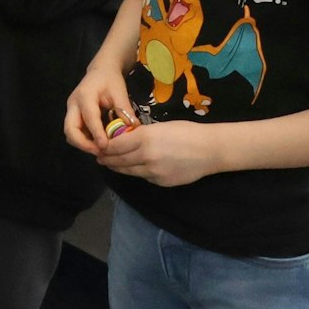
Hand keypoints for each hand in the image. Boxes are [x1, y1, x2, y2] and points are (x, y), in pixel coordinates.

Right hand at [64, 61, 135, 155]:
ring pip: (70, 133)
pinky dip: (84, 140)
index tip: (105, 146)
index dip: (96, 133)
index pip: (88, 118)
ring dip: (83, 144)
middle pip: (70, 129)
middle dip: (82, 144)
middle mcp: (73, 104)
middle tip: (100, 152)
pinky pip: (75, 132)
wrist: (101, 70)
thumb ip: (125, 111)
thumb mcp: (120, 92)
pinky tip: (99, 144)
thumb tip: (133, 130)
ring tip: (101, 150)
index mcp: (85, 95)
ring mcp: (71, 110)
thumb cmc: (110, 79)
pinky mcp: (74, 116)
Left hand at [96, 120, 223, 186]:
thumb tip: (124, 140)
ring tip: (111, 164)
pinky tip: (135, 169)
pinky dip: (137, 172)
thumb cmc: (186, 132)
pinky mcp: (161, 182)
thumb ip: (140, 135)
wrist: (209, 150)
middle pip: (119, 160)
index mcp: (144, 138)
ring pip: (129, 171)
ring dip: (119, 168)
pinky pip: (144, 177)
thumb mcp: (160, 127)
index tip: (99, 147)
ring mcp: (153, 172)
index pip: (116, 145)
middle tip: (100, 158)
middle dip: (107, 159)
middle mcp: (146, 156)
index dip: (105, 147)